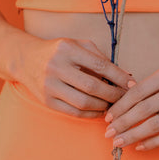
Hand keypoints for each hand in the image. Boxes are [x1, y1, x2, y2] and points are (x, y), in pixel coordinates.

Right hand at [15, 37, 135, 117]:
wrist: (26, 59)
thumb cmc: (60, 51)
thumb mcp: (80, 45)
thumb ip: (100, 57)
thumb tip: (124, 75)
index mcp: (68, 49)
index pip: (100, 65)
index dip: (119, 77)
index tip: (132, 83)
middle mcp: (56, 67)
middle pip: (92, 86)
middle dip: (113, 94)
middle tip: (125, 97)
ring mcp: (49, 85)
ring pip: (83, 102)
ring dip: (104, 106)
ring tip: (114, 104)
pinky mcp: (46, 101)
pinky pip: (74, 112)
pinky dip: (91, 114)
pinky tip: (101, 110)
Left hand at [104, 64, 158, 149]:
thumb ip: (150, 86)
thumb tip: (123, 98)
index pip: (138, 91)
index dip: (120, 106)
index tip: (108, 116)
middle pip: (143, 109)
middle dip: (122, 122)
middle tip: (108, 132)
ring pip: (154, 124)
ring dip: (133, 135)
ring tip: (120, 141)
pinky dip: (152, 143)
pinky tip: (140, 146)